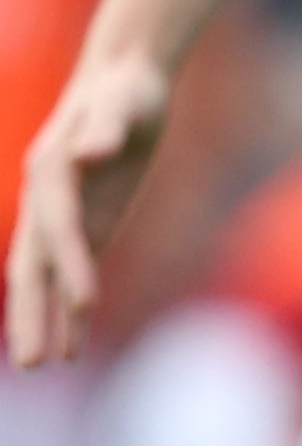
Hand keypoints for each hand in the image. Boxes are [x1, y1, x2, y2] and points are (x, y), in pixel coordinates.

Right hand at [12, 48, 169, 369]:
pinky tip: (71, 344)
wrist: (124, 81)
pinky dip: (68, 308)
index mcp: (50, 171)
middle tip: (33, 363)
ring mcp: (60, 217)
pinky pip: (70, 274)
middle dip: (33, 313)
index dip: (72, 265)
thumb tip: (90, 152)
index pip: (59, 228)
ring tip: (43, 365)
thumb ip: (105, 128)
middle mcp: (45, 200)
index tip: (89, 303)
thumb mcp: (123, 102)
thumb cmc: (125, 90)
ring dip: (44, 320)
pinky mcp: (84, 225)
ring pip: (44, 278)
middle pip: (33, 266)